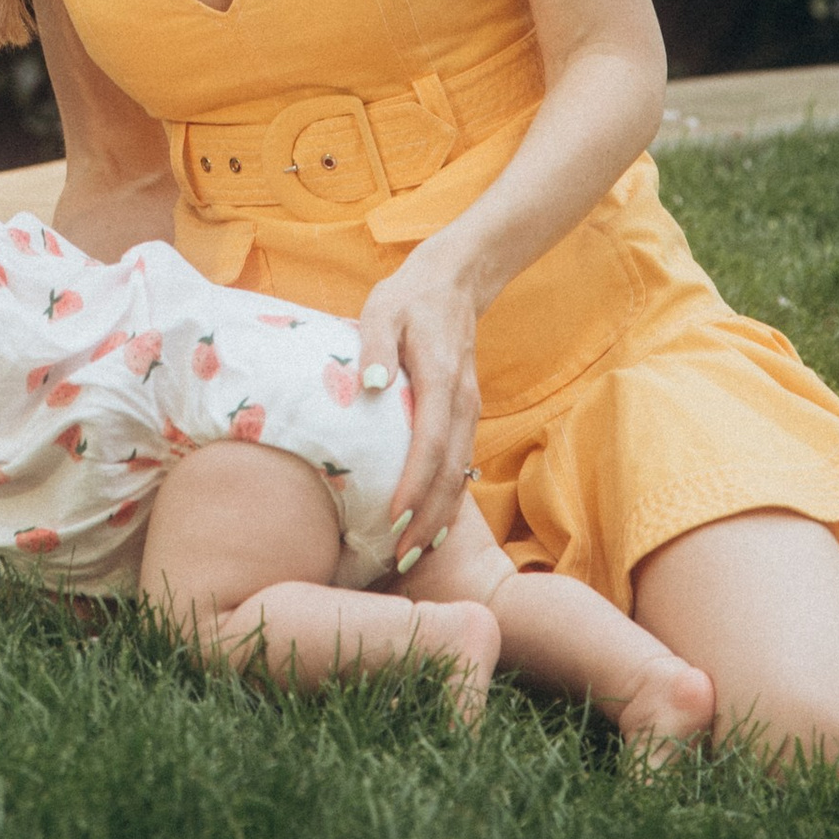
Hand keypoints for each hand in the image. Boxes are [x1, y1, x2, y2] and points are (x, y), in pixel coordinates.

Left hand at [359, 243, 482, 566]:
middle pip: (450, 472)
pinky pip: (460, 466)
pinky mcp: (466, 416)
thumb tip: (369, 388)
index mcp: (440, 377)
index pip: (430, 442)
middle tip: (400, 557)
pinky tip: (431, 526)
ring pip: (459, 474)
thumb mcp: (382, 309)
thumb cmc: (408, 297)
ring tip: (411, 553)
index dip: (414, 485)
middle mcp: (462, 402)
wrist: (454, 282)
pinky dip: (447, 500)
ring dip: (439, 517)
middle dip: (427, 518)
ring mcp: (469, 410)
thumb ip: (374, 346)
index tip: (394, 518)